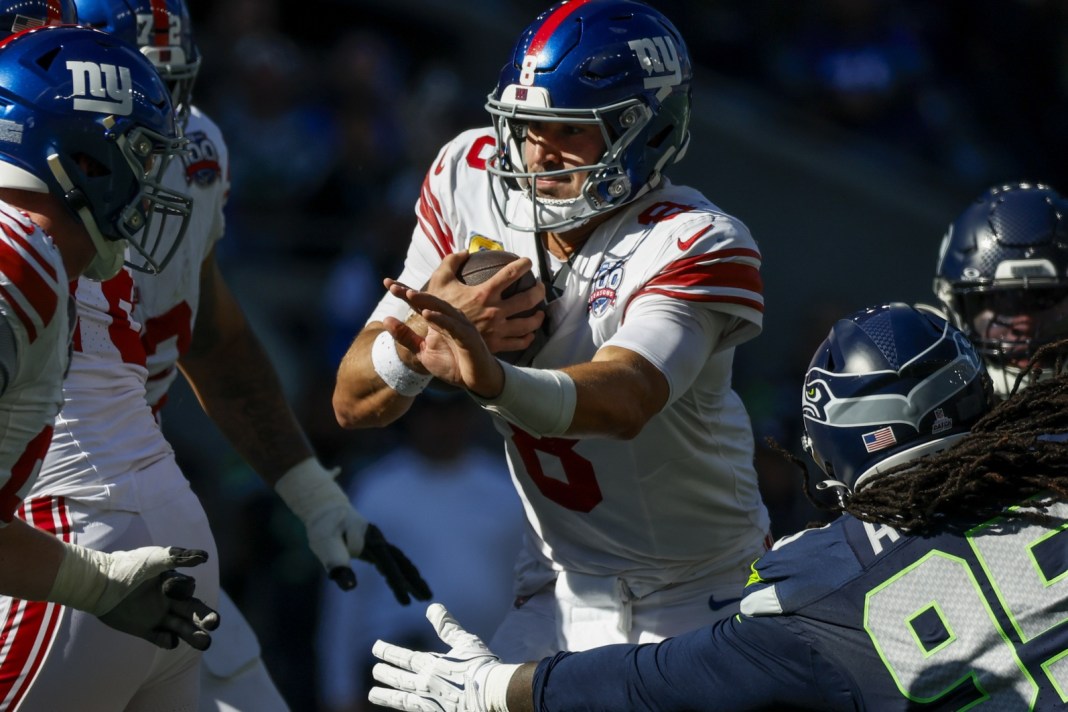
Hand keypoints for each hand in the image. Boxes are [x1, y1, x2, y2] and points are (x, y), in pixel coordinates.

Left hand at [47, 543, 218, 649]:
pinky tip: (170, 640)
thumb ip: (177, 558)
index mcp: (172, 582)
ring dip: (194, 634)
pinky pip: (161, 638)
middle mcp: (168, 600)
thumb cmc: (126, 567)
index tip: (169, 588)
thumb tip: (204, 557)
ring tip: (206, 643)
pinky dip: (168, 641)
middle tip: (214, 623)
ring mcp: (158, 615)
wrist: (97, 583)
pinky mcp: (145, 629)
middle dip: (205, 616)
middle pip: (193, 610)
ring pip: (182, 627)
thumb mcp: (153, 559)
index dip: (183, 589)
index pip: (188, 588)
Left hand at [275, 459, 431, 602]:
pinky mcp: (373, 546)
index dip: (398, 584)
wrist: (325, 507)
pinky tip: (403, 584)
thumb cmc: (324, 526)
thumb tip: (350, 587)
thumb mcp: (325, 544)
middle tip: (428, 599)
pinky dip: (400, 573)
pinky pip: (392, 561)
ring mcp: (378, 542)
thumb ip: (337, 562)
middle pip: (402, 562)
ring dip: (412, 577)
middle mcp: (378, 540)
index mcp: (371, 539)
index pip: (388, 566)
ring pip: (400, 561)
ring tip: (423, 595)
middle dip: (415, 581)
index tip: (405, 604)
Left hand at [369, 603, 501, 711]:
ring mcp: (430, 703)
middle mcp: (426, 684)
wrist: (494, 693)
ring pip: (402, 699)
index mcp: (432, 665)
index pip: (404, 658)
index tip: (376, 648)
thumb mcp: (465, 642)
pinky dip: (405, 708)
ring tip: (373, 694)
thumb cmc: (481, 666)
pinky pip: (414, 711)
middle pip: (400, 679)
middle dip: (386, 673)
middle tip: (375, 670)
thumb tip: (432, 607)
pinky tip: (401, 708)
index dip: (388, 652)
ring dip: (387, 695)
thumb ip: (447, 626)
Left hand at [383, 282, 504, 398]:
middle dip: (411, 293)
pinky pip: (453, 326)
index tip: (386, 282)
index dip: (404, 293)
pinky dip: (440, 319)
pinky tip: (427, 314)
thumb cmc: (453, 365)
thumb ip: (406, 337)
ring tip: (410, 293)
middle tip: (393, 285)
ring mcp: (460, 326)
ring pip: (442, 309)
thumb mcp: (423, 352)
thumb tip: (385, 319)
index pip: (419, 304)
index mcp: (438, 321)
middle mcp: (450, 319)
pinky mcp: (468, 337)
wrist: (477, 381)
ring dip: (426, 301)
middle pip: (429, 301)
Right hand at [420, 253, 545, 355]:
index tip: (528, 262)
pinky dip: (528, 338)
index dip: (523, 265)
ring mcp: (497, 330)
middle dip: (539, 291)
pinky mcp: (496, 345)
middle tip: (540, 287)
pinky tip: (530, 334)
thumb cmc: (438, 307)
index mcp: (484, 293)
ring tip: (540, 312)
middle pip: (528, 299)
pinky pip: (518, 342)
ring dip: (538, 317)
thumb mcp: (440, 280)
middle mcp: (494, 311)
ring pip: (528, 324)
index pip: (510, 274)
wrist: (435, 338)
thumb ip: (451, 261)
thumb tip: (466, 251)